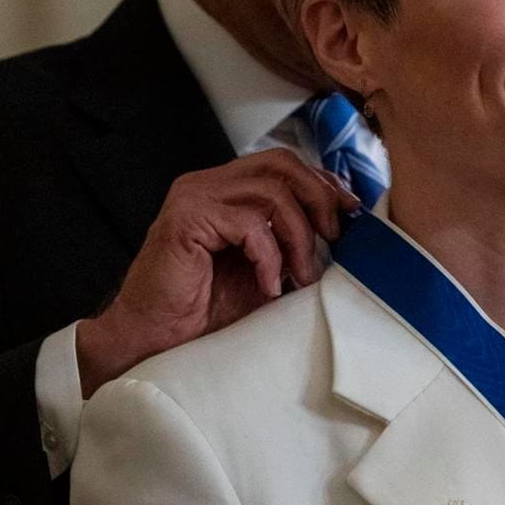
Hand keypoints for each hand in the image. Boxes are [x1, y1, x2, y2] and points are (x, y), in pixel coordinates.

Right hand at [76, 150, 359, 396]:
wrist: (155, 341)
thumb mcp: (265, 268)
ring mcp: (194, 197)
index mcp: (225, 188)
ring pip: (273, 192)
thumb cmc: (206, 310)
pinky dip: (270, 258)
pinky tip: (268, 287)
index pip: (284, 164)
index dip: (322, 183)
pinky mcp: (186, 219)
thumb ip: (292, 240)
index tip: (349, 213)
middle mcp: (208, 184)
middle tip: (334, 239)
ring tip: (302, 275)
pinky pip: (251, 225)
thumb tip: (342, 228)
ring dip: (299, 237)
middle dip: (319, 198)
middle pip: (282, 163)